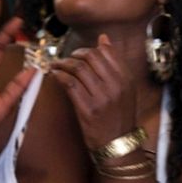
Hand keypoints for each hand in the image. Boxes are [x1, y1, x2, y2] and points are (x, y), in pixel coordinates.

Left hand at [49, 34, 136, 149]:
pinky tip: (55, 76)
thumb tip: (104, 39)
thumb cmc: (120, 115)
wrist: (119, 143)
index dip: (90, 49)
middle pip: (90, 57)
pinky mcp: (87, 109)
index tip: (80, 53)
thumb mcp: (126, 88)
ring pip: (78, 69)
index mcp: (126, 78)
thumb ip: (116, 64)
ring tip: (56, 65)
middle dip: (74, 54)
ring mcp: (101, 97)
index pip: (106, 52)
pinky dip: (59, 76)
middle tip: (66, 58)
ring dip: (63, 64)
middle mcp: (115, 85)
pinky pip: (70, 84)